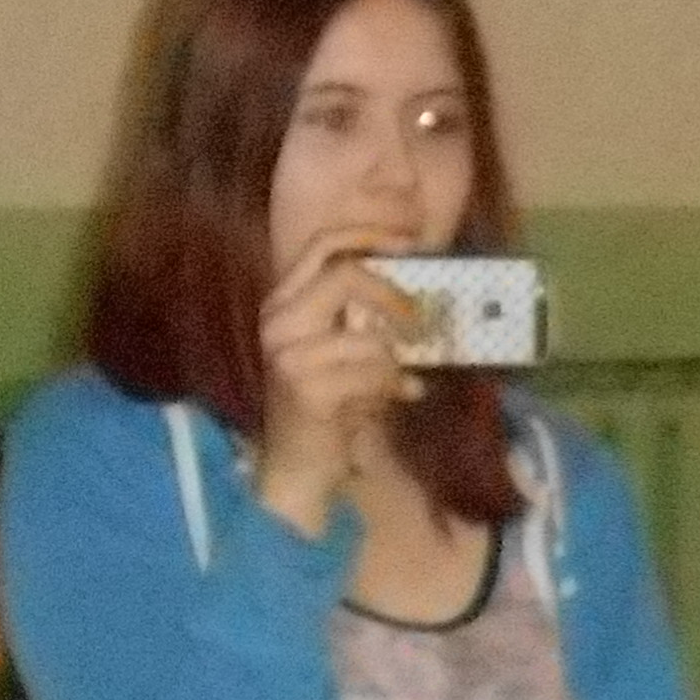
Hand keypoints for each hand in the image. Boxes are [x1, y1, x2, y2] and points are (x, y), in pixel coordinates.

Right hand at [253, 239, 410, 529]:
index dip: (370, 234)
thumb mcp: (342, 348)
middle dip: (393, 294)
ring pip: (367, 335)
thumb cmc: (329, 402)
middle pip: (344, 274)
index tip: (411, 242)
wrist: (298, 465)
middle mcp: (278, 321)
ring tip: (404, 377)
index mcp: (284, 301)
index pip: (323, 244)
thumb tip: (421, 286)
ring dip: (396, 360)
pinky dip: (397, 384)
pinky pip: (373, 372)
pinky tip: (405, 395)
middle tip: (421, 320)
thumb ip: (364, 314)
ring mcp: (288, 355)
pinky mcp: (307, 389)